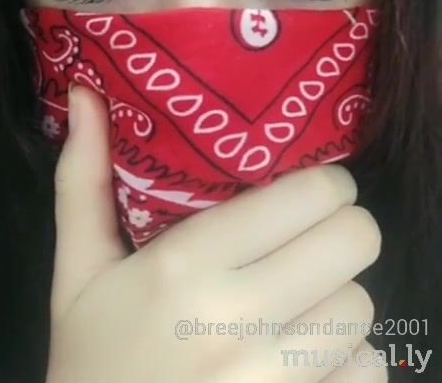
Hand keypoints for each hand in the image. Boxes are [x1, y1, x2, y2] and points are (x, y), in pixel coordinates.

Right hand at [45, 85, 384, 382]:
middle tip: (311, 241)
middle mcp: (237, 322)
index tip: (308, 191)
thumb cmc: (91, 360)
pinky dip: (347, 363)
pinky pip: (369, 371)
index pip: (310, 196)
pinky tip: (303, 359)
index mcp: (184, 267)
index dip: (324, 184)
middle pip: (354, 242)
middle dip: (340, 233)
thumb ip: (83, 181)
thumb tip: (86, 92)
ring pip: (363, 308)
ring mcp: (275, 381)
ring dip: (339, 300)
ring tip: (298, 303)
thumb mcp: (78, 273)